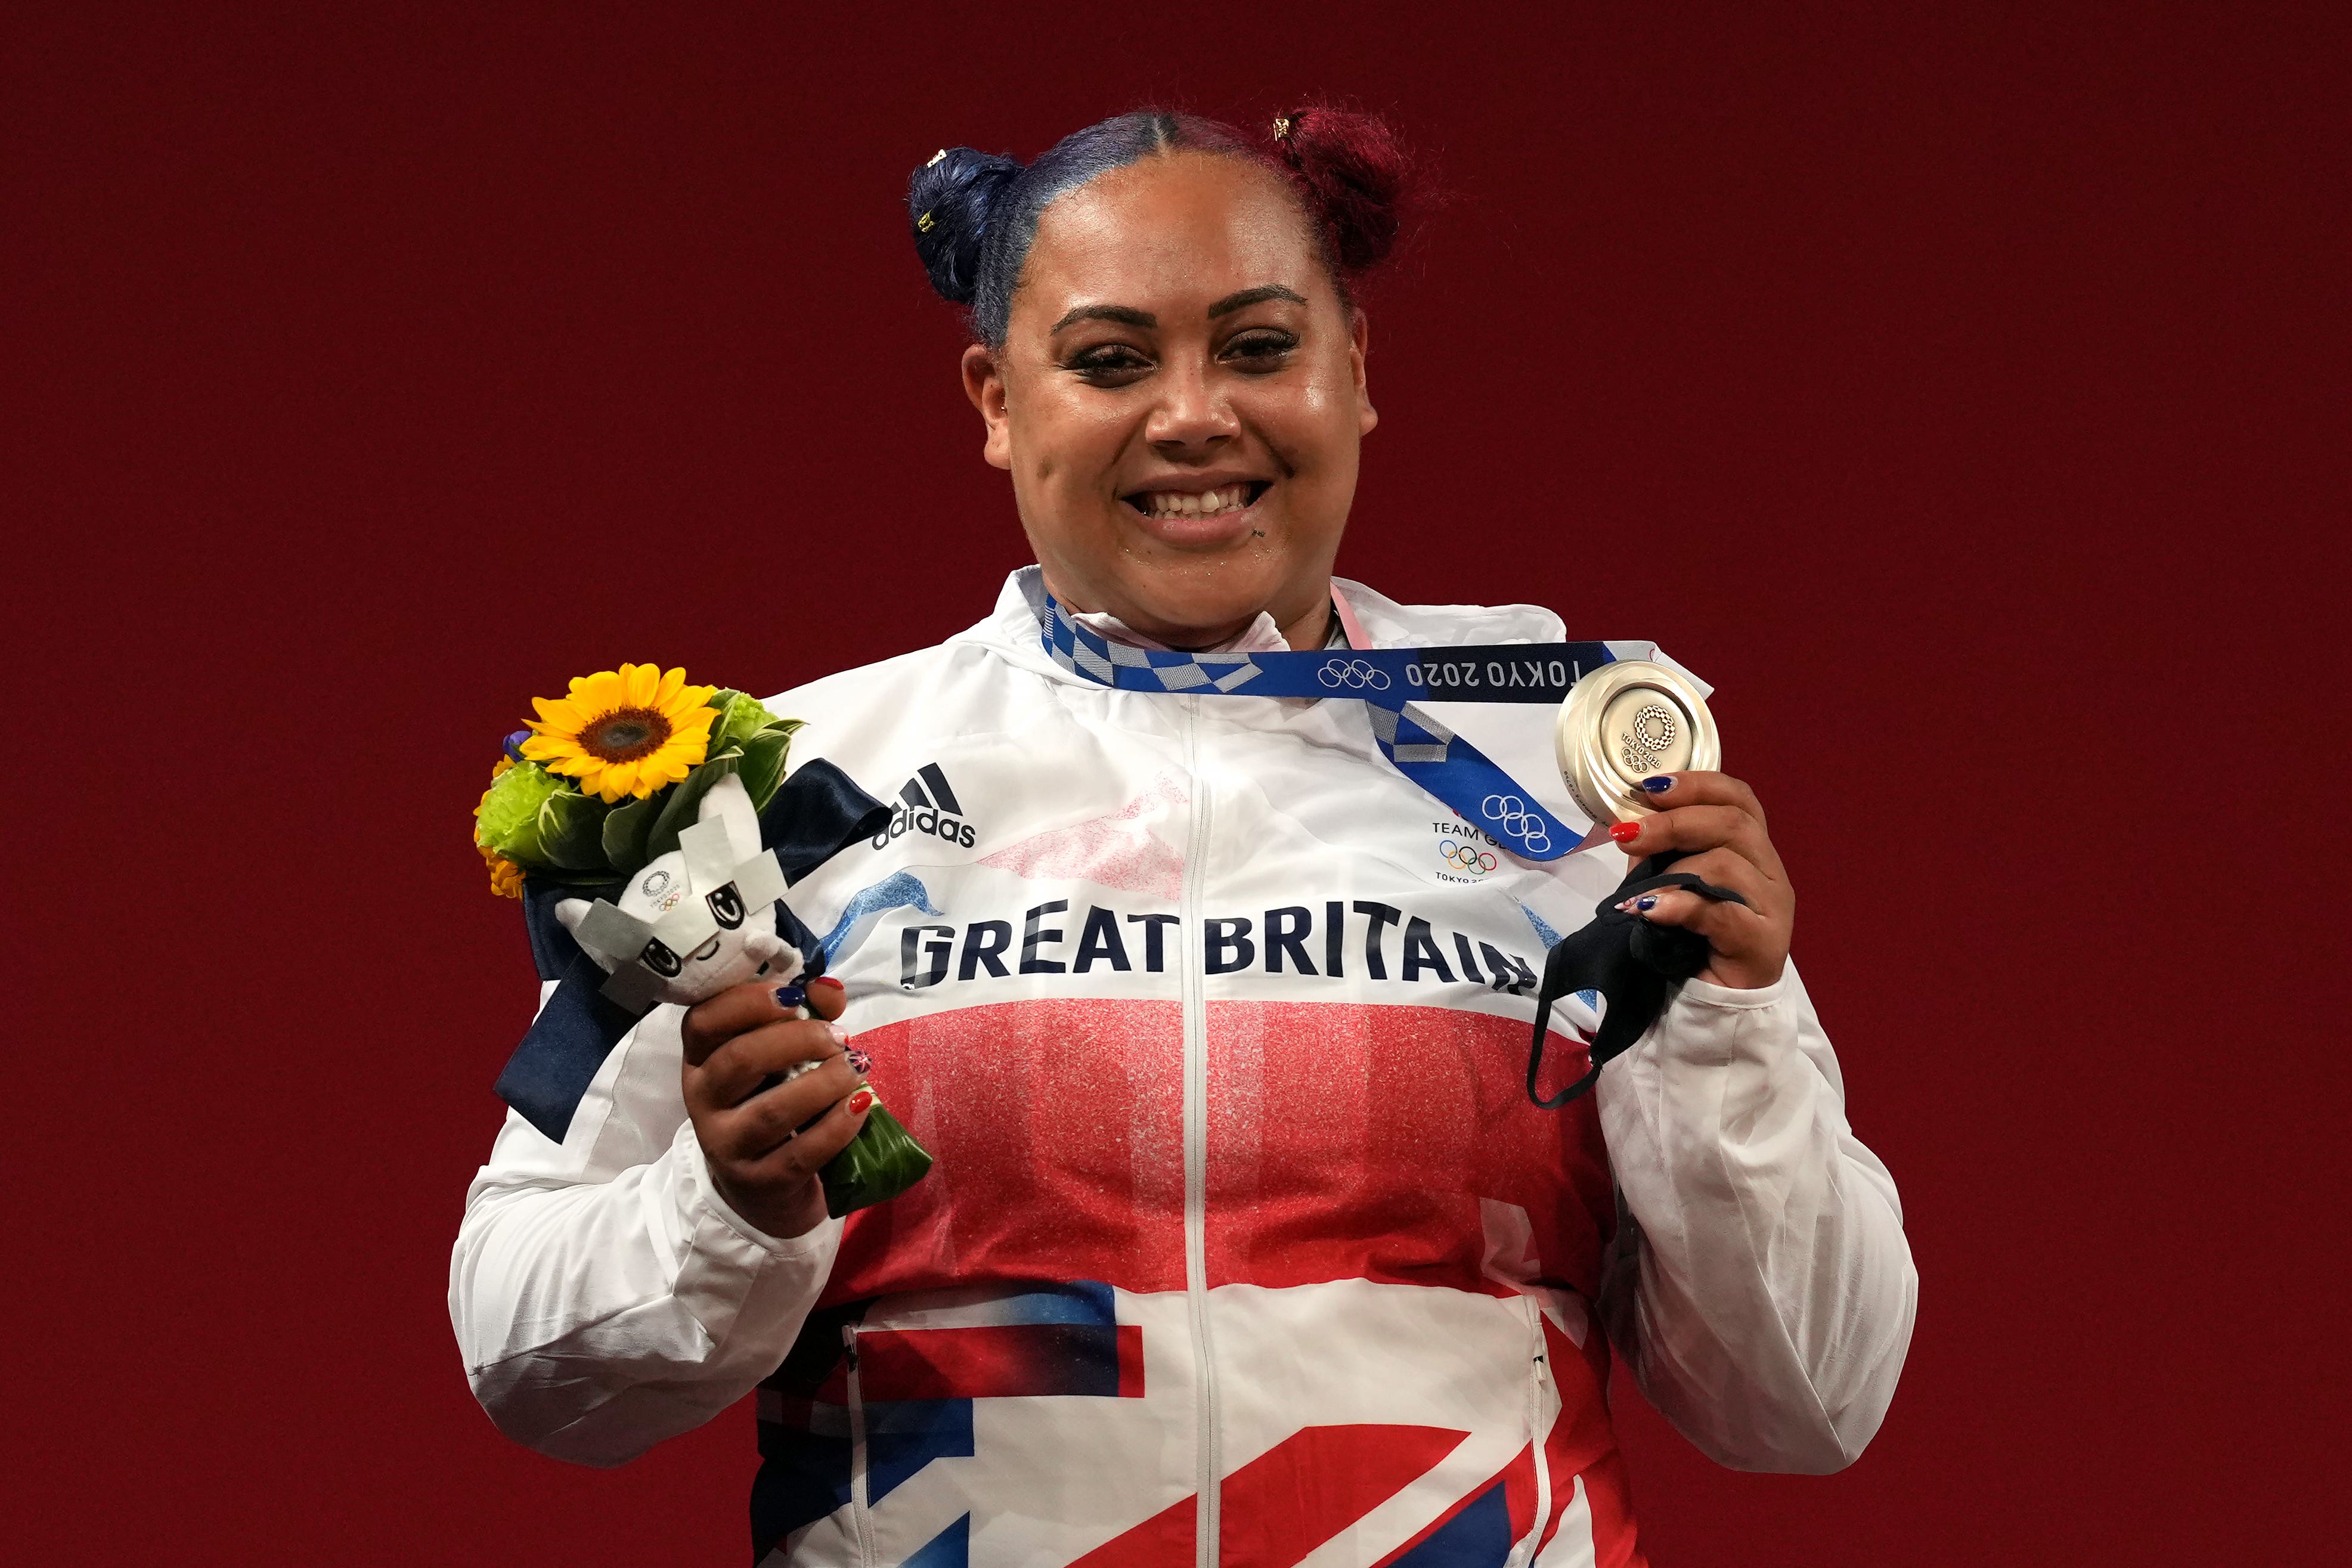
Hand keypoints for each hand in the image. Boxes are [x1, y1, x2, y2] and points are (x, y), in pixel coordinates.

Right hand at [680, 975, 870, 1238]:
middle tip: (838, 1038)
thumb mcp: (778, 1054)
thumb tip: (827, 988)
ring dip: (824, 1082)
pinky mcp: (759, 1181)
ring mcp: (727, 1145)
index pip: (703, 1021)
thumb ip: (803, 1013)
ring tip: (856, 1068)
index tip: (794, 997)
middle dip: (799, 1040)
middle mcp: (703, 1100)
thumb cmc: (772, 1098)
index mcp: (701, 1058)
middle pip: (741, 1059)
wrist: (763, 1184)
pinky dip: (837, 1126)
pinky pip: (800, 1153)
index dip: (747, 1001)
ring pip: (772, 1110)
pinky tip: (861, 1104)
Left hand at [1607, 772, 1793, 989]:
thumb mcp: (1671, 888)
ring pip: (1729, 866)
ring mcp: (1773, 909)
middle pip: (1734, 824)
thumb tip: (1628, 825)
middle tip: (1628, 836)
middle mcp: (1771, 872)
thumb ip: (1658, 856)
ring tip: (1638, 892)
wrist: (1718, 1008)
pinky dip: (1680, 907)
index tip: (1650, 787)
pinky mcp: (1763, 945)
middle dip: (1674, 822)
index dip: (1697, 785)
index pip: (1739, 799)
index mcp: (1753, 850)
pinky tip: (1651, 911)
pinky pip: (1722, 914)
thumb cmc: (1693, 941)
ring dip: (1674, 871)